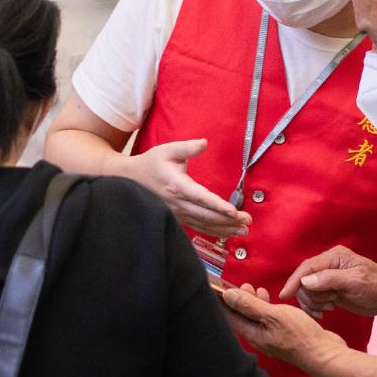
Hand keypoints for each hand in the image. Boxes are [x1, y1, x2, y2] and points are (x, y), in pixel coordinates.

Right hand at [123, 139, 247, 237]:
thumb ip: (187, 147)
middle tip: (247, 221)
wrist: (128, 180)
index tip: (233, 211)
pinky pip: (198, 228)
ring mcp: (176, 214)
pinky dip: (214, 232)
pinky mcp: (177, 219)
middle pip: (206, 216)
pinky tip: (227, 233)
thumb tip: (204, 143)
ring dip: (224, 229)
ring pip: (203, 225)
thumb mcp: (167, 150)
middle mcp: (177, 203)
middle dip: (228, 220)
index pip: (201, 198)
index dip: (218, 205)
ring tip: (243, 230)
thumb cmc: (151, 163)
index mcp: (177, 186)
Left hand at [219, 284, 345, 376]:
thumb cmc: (302, 337)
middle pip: (242, 317)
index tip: (221, 287)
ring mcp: (271, 338)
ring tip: (257, 289)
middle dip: (240, 299)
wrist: (325, 354)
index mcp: (252, 334)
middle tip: (243, 285)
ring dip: (253, 302)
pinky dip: (266, 308)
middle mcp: (259, 338)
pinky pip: (268, 320)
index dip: (224, 301)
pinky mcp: (283, 336)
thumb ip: (250, 305)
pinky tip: (272, 302)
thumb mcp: (273, 315)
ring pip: (256, 318)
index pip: (230, 316)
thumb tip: (228, 295)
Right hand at [282, 246, 376, 318]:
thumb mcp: (356, 281)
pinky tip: (325, 312)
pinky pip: (312, 299)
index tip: (284, 296)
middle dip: (311, 297)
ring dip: (314, 303)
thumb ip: (330, 279)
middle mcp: (328, 265)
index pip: (306, 268)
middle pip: (303, 281)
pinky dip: (315, 308)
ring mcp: (327, 278)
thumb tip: (306, 281)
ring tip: (331, 307)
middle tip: (329, 304)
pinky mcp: (329, 290)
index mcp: (333, 257)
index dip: (294, 281)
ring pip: (306, 292)